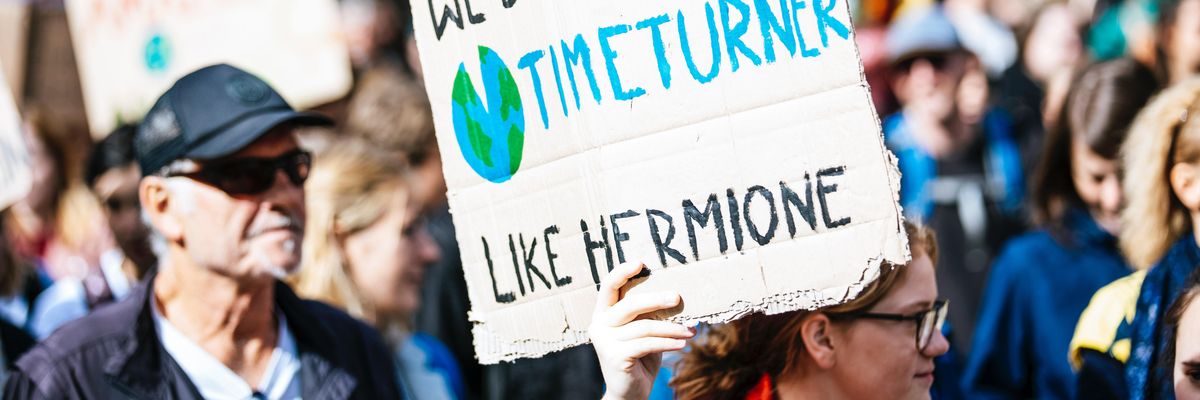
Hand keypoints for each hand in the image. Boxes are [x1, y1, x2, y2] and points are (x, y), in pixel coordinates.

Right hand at [589, 262, 694, 399]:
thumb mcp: (643, 331)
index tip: (641, 262)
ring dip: (671, 327)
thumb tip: (676, 296)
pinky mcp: (614, 356)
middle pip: (629, 305)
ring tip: (690, 330)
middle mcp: (599, 324)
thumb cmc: (640, 357)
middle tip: (678, 297)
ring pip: (643, 326)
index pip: (608, 286)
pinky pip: (647, 344)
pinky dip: (668, 343)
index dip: (622, 272)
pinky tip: (683, 344)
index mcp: (603, 313)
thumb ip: (648, 314)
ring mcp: (604, 341)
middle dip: (656, 300)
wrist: (629, 392)